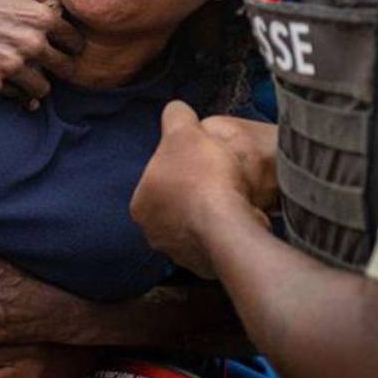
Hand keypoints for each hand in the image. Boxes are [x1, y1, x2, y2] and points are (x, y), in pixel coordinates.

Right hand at [0, 0, 83, 108]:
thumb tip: (61, 12)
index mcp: (41, 18)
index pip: (75, 42)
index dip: (71, 44)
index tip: (64, 47)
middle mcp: (31, 44)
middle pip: (66, 68)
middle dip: (60, 65)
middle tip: (51, 63)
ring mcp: (11, 67)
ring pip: (43, 88)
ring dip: (38, 81)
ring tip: (28, 73)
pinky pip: (17, 96)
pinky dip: (16, 91)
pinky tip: (10, 81)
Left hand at [131, 101, 268, 278]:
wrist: (229, 222)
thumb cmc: (201, 175)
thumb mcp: (184, 130)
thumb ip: (175, 117)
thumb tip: (175, 110)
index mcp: (140, 204)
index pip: (156, 178)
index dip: (178, 163)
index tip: (198, 157)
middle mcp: (153, 234)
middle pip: (174, 203)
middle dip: (192, 190)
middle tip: (216, 175)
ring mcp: (180, 254)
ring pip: (194, 224)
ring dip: (208, 212)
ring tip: (230, 195)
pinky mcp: (206, 267)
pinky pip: (214, 242)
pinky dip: (223, 230)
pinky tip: (237, 215)